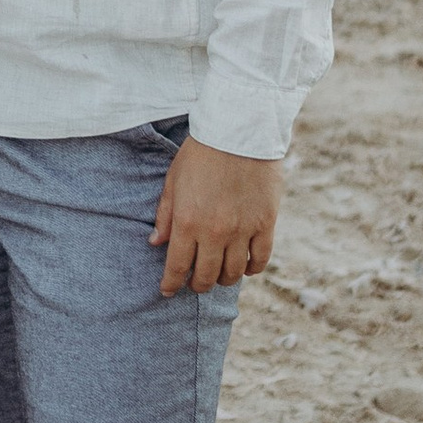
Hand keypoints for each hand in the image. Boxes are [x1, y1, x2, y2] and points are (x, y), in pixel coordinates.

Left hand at [151, 138, 280, 294]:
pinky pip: (260, 258)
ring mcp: (243, 230)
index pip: (178, 266)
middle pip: (207, 275)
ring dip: (224, 279)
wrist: (239, 131)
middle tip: (195, 283)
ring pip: (234, 272)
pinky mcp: (266, 223)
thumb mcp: (174, 181)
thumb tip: (156, 243)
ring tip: (219, 275)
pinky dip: (252, 268)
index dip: (172, 284)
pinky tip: (246, 267)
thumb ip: (165, 215)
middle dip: (198, 284)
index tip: (168, 291)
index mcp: (188, 222)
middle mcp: (215, 232)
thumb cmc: (201, 153)